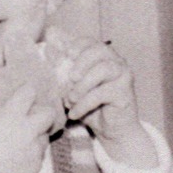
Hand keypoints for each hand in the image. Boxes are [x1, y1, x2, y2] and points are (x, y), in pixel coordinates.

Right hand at [0, 82, 53, 172]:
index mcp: (11, 116)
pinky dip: (32, 152)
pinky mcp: (36, 167)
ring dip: (37, 134)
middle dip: (41, 111)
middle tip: (29, 116)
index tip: (22, 93)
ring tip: (21, 139)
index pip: (29, 92)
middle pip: (48, 113)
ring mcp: (35, 150)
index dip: (26, 90)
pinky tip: (18, 156)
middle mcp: (28, 130)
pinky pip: (40, 154)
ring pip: (45, 135)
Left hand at [51, 32, 158, 167]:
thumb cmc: (91, 106)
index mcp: (103, 57)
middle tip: (70, 78)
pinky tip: (74, 113)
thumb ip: (62, 68)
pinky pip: (102, 93)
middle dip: (81, 62)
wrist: (112, 131)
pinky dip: (84, 104)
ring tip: (70, 99)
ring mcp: (123, 76)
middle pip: (100, 50)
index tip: (65, 55)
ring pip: (103, 69)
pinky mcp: (124, 93)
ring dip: (82, 85)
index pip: (90, 41)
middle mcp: (116, 62)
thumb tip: (47, 47)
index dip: (77, 45)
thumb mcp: (72, 87)